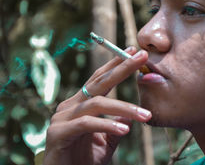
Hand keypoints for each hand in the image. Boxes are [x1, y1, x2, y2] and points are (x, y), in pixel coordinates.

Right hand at [43, 47, 151, 164]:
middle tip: (142, 57)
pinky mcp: (58, 133)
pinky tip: (124, 129)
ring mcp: (62, 118)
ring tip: (146, 115)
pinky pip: (86, 123)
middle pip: (98, 82)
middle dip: (122, 68)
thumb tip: (131, 115)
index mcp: (80, 104)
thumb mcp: (106, 143)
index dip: (116, 64)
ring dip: (124, 107)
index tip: (133, 51)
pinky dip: (107, 125)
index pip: (99, 79)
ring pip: (97, 103)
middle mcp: (69, 106)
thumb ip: (116, 127)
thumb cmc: (83, 161)